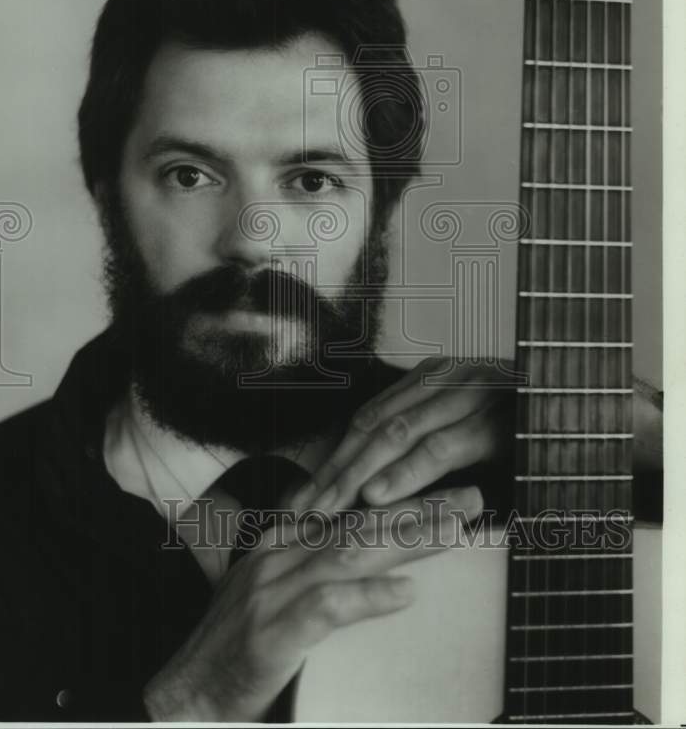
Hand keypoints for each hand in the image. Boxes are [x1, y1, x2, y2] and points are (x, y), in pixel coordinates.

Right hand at [141, 484, 482, 722]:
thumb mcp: (272, 592)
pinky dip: (368, 597)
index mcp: (282, 542)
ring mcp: (273, 589)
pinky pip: (327, 606)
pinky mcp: (272, 631)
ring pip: (350, 551)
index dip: (400, 493)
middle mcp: (279, 555)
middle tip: (472, 497)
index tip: (447, 486)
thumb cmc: (237, 648)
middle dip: (419, 506)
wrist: (187, 696)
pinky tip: (405, 593)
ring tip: (455, 530)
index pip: (351, 508)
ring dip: (407, 538)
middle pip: (360, 521)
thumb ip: (313, 568)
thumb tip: (370, 560)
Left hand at [290, 357, 513, 514]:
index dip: (331, 456)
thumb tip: (366, 481)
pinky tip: (377, 496)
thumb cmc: (520, 429)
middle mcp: (443, 377)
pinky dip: (405, 474)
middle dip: (333, 472)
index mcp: (430, 377)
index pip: (365, 419)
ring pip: (396, 435)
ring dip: (357, 477)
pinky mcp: (493, 421)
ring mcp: (468, 394)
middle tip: (300, 511)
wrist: (587, 412)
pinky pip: (439, 449)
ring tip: (326, 508)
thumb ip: (423, 442)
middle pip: (370, 428)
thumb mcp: (463, 429)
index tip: (302, 493)